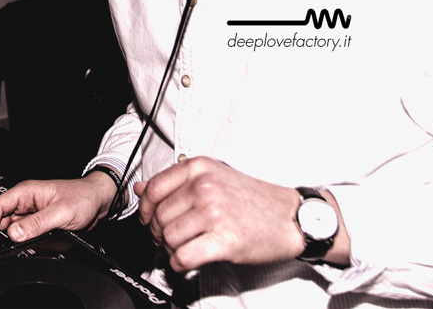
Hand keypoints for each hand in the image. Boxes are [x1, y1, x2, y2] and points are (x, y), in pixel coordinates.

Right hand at [0, 173, 117, 247]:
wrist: (99, 203)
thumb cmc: (82, 197)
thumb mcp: (61, 212)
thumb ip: (37, 223)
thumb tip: (14, 233)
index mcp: (26, 193)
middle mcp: (25, 204)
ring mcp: (29, 216)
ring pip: (3, 230)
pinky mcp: (35, 228)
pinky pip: (16, 237)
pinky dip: (6, 245)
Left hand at [134, 156, 304, 271]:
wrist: (291, 217)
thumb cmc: (254, 199)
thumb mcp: (214, 177)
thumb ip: (176, 182)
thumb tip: (141, 188)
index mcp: (199, 167)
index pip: (153, 189)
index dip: (147, 210)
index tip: (150, 219)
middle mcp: (204, 186)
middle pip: (159, 216)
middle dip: (159, 233)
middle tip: (170, 239)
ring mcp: (214, 213)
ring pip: (169, 237)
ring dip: (171, 250)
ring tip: (184, 249)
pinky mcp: (224, 240)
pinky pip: (184, 257)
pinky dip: (180, 264)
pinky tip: (187, 262)